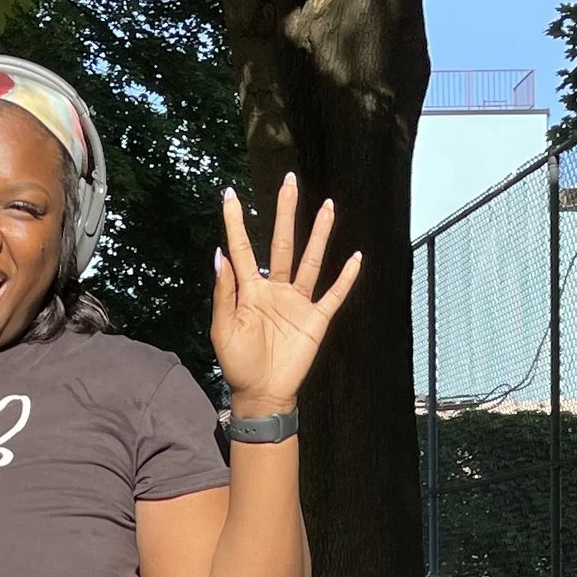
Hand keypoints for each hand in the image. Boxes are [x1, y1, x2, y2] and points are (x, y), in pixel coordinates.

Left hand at [209, 174, 361, 414]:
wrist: (261, 394)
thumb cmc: (238, 364)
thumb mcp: (222, 329)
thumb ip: (224, 292)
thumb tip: (220, 255)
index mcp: (249, 290)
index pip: (242, 247)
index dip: (235, 222)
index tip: (229, 194)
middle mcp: (275, 289)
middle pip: (282, 243)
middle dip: (285, 213)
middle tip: (290, 182)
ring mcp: (297, 302)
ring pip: (311, 261)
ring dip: (319, 235)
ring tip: (328, 206)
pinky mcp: (316, 319)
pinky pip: (334, 295)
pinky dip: (345, 278)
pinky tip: (355, 258)